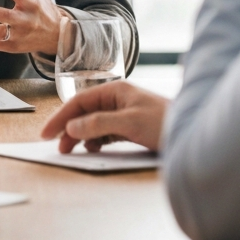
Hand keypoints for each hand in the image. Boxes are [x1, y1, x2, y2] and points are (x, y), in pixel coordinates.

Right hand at [41, 81, 167, 153]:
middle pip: (84, 112)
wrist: (192, 133)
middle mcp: (117, 99)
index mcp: (115, 90)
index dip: (61, 117)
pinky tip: (94, 148)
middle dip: (69, 128)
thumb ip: (98, 124)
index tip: (47, 132)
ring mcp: (124, 112)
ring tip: (73, 149)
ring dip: (81, 135)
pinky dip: (96, 140)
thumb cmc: (164, 122)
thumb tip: (72, 127)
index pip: (79, 101)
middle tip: (58, 147)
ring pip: (93, 123)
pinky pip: (105, 132)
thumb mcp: (129, 123)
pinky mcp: (130, 126)